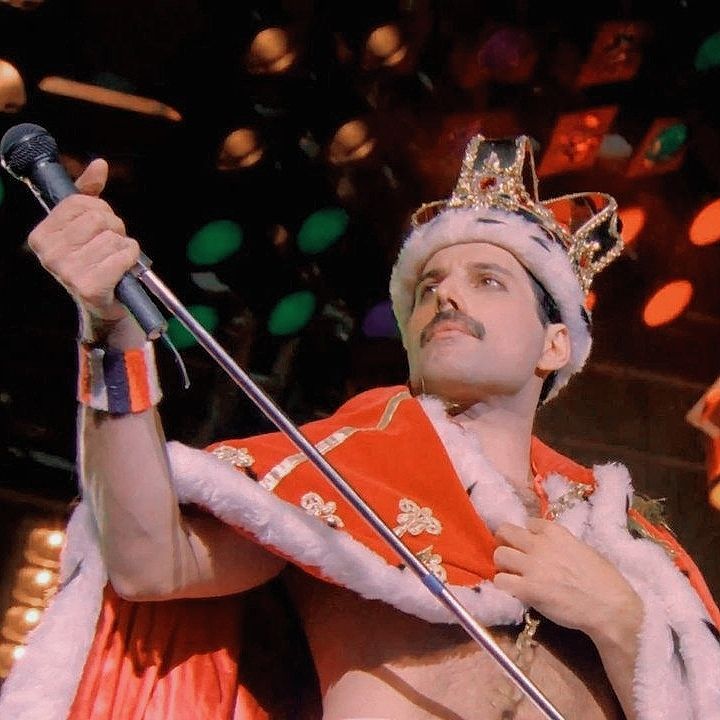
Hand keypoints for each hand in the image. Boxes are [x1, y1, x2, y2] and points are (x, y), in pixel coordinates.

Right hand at [27, 158, 139, 326]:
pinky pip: (123, 256)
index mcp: (41, 236)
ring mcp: (67, 272)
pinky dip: (130, 259)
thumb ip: (90, 194)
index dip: (100, 210)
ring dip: (124, 246)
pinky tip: (123, 269)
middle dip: (115, 228)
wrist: (103, 304)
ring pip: (113, 238)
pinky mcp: (90, 286)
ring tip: (115, 260)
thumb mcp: (87, 225)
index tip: (100, 226)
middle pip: (99, 218)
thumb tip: (100, 165)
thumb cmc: (94, 261)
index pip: (80, 202)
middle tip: (111, 245)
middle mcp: (49, 254)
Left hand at [492, 518, 642, 641]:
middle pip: (505, 531)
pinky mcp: (527, 589)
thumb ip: (561, 543)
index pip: (528, 523)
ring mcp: (531, 566)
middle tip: (513, 557)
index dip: (528, 535)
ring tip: (512, 575)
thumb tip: (551, 547)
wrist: (611, 608)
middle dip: (506, 542)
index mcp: (555, 532)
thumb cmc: (605, 580)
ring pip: (499, 555)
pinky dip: (504, 586)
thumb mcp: (583, 548)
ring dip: (503, 565)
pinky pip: (500, 581)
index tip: (532, 546)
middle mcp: (539, 544)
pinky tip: (514, 591)